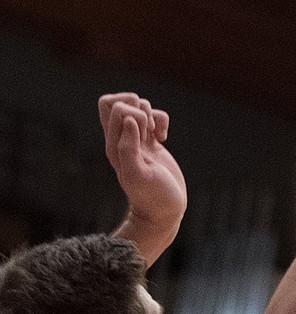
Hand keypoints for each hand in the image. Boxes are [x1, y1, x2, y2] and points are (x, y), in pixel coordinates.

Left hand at [100, 93, 186, 241]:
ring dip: (152, 115)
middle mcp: (123, 139)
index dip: (128, 111)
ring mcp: (138, 140)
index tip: (141, 132)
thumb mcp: (137, 175)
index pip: (111, 107)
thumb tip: (131, 121)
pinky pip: (155, 117)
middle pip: (120, 101)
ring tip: (156, 136)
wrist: (165, 212)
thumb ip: (129, 147)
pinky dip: (162, 122)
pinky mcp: (153, 143)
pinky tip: (164, 139)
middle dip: (139, 108)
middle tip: (147, 130)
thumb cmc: (152, 197)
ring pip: (140, 106)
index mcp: (114, 144)